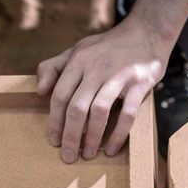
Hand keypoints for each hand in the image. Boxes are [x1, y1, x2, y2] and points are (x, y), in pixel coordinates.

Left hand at [37, 18, 171, 161]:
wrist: (147, 31)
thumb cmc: (109, 47)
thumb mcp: (78, 49)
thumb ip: (55, 67)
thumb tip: (40, 91)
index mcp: (79, 60)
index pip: (60, 95)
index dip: (55, 121)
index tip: (54, 141)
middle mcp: (96, 68)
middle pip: (77, 107)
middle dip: (70, 135)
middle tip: (68, 156)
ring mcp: (119, 75)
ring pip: (99, 111)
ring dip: (92, 137)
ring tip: (88, 155)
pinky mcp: (139, 83)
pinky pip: (128, 113)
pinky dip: (118, 134)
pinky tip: (111, 149)